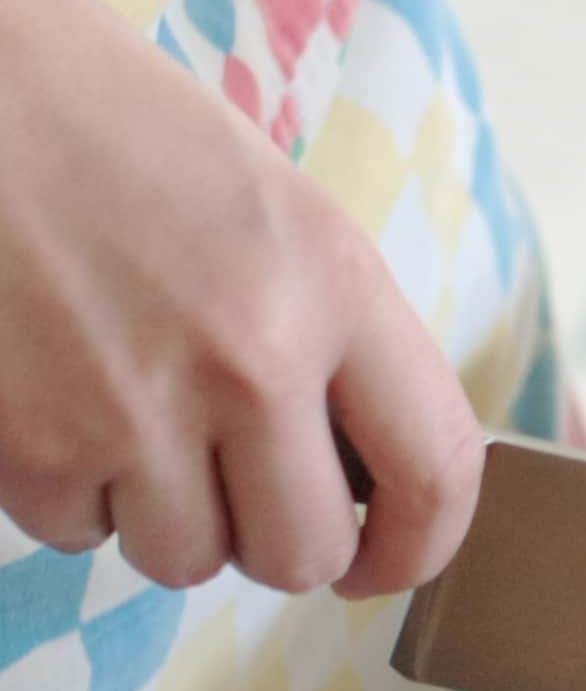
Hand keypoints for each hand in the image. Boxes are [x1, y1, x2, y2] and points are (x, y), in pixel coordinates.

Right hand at [0, 0, 483, 593]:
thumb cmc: (120, 129)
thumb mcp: (275, 209)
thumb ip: (331, 335)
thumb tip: (365, 473)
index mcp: (336, 283)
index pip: (438, 466)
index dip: (422, 541)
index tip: (390, 560)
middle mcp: (251, 358)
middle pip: (303, 554)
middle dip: (275, 538)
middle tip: (242, 481)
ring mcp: (132, 409)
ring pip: (186, 558)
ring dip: (167, 511)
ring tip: (136, 405)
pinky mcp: (24, 444)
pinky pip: (78, 531)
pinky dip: (72, 489)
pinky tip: (60, 395)